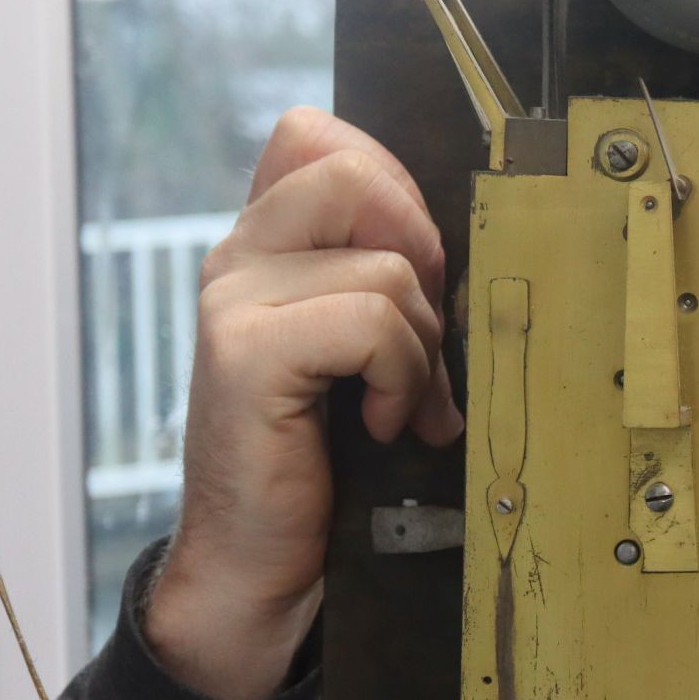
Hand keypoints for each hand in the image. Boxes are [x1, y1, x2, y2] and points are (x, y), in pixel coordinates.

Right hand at [144, 109, 462, 699]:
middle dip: (421, 255)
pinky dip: (402, 378)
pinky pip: (372, 322)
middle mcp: (237, 258)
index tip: (414, 269)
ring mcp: (233, 301)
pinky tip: (381, 424)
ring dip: (422, 346)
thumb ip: (385, 285)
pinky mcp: (245, 354)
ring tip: (403, 405)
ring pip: (385, 264)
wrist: (263, 565)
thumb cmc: (325, 462)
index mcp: (263, 246)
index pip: (312, 134)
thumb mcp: (363, 354)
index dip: (389, 182)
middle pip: (354, 173)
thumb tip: (465, 248)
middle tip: (420, 341)